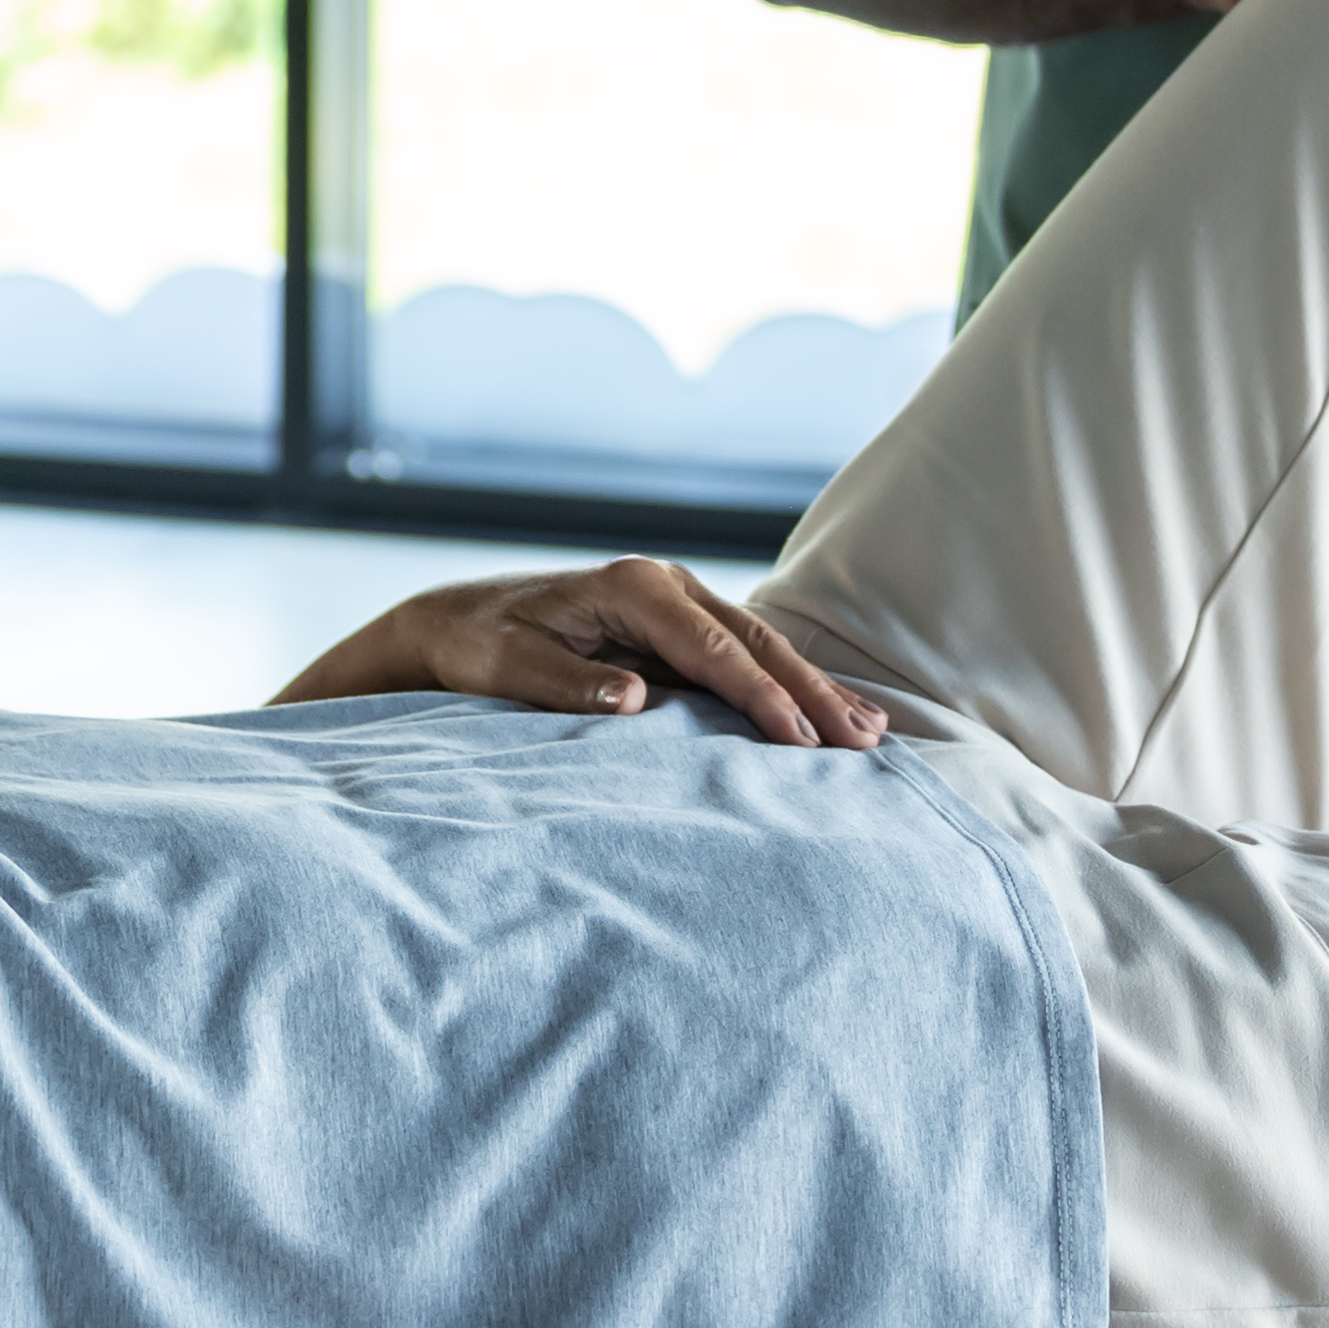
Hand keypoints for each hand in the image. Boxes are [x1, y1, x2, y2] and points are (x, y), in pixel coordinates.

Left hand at [274, 560, 892, 748]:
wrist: (458, 623)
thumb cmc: (480, 646)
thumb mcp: (508, 666)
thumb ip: (570, 683)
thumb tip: (636, 699)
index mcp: (633, 588)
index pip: (713, 647)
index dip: (759, 694)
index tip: (798, 739)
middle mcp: (666, 586)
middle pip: (754, 642)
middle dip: (810, 691)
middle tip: (862, 741)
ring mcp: (679, 603)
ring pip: (761, 647)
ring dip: (814, 688)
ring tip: (869, 731)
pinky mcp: (680, 629)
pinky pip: (746, 656)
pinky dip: (790, 685)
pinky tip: (831, 713)